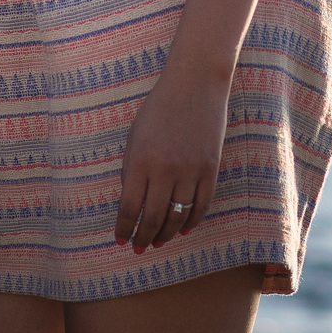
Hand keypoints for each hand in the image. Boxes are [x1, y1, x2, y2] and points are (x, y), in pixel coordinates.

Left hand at [113, 66, 229, 251]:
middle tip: (139, 248)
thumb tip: (133, 206)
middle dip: (143, 238)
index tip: (121, 239)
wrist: (195, 84)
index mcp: (140, 161)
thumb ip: (133, 172)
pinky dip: (191, 221)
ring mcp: (190, 171)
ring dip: (166, 234)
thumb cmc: (159, 109)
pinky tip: (183, 228)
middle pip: (153, 218)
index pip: (129, 208)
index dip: (124, 228)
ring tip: (159, 241)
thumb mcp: (135, 138)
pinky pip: (201, 205)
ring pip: (178, 217)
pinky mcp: (211, 169)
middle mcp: (165, 170)